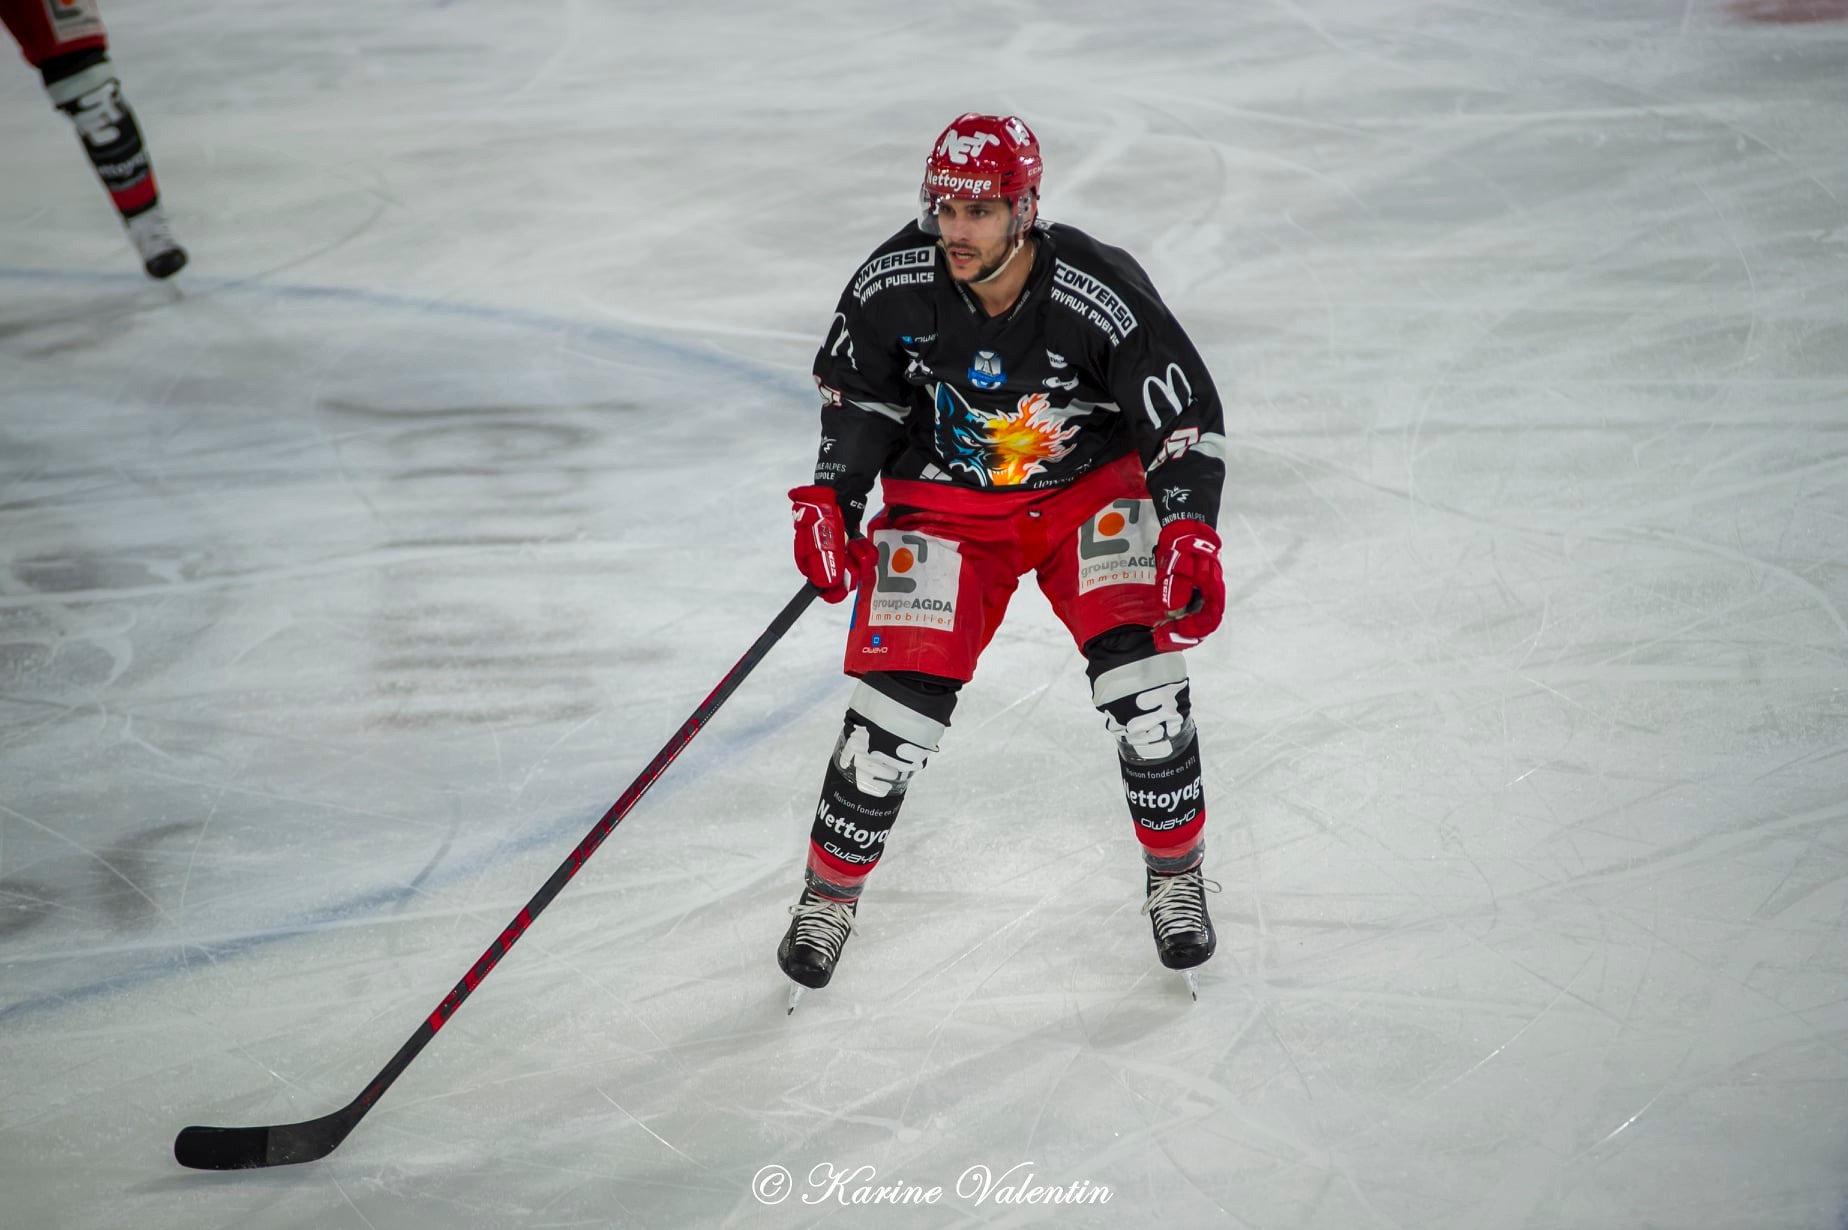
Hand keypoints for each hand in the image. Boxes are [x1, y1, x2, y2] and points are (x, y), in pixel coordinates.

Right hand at [789, 486, 870, 602]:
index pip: (819, 586)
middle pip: (841, 582)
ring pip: (856, 571)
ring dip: (860, 558)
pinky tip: (859, 540)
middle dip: (850, 571)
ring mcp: (840, 553)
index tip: (842, 588)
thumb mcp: (821, 536)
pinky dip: (866, 550)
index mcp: (809, 560)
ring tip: (854, 543)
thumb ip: (822, 561)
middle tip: (850, 555)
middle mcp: (824, 559)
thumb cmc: (822, 511)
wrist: (837, 492)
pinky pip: (865, 558)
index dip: (832, 592)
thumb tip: (825, 585)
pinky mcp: (853, 547)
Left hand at [1154, 519, 1222, 647]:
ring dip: (1180, 623)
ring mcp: (1202, 589)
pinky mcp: (1193, 586)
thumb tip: (1173, 611)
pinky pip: (1188, 604)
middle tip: (1164, 634)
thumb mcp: (1179, 566)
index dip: (1195, 630)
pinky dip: (1177, 612)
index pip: (1211, 619)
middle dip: (1184, 631)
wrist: (1185, 526)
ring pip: (1195, 613)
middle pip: (1202, 620)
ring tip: (1162, 626)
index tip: (1177, 632)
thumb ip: (1177, 588)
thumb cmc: (1185, 545)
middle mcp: (1210, 593)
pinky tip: (1164, 613)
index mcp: (1212, 589)